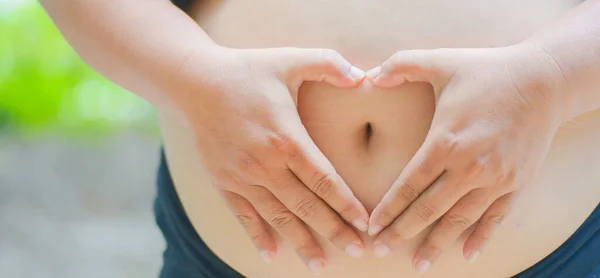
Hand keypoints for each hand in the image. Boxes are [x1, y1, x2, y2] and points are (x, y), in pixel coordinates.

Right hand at [175, 47, 368, 272]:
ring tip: (320, 264)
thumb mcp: (289, 59)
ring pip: (278, 217)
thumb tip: (363, 76)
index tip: (366, 224)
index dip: (347, 205)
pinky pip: (243, 216)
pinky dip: (258, 236)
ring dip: (301, 241)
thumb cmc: (247, 70)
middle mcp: (265, 164)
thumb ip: (329, 64)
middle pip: (306, 206)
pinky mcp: (224, 182)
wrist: (195, 82)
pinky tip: (271, 255)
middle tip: (357, 250)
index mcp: (287, 139)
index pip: (325, 181)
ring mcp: (242, 177)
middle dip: (334, 230)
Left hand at [365, 44, 566, 272]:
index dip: (388, 210)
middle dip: (402, 232)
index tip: (372, 228)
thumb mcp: (441, 61)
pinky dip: (480, 237)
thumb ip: (401, 65)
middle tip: (380, 250)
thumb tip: (368, 76)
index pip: (408, 186)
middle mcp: (469, 166)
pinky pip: (495, 218)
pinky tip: (466, 253)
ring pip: (459, 220)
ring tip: (418, 266)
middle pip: (428, 209)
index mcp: (445, 141)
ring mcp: (495, 178)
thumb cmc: (487, 70)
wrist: (544, 80)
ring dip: (437, 244)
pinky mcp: (516, 183)